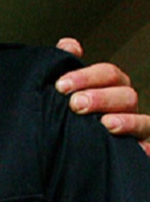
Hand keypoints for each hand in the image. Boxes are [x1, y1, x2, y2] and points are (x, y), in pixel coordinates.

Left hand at [55, 37, 149, 153]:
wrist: (63, 156)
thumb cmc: (70, 118)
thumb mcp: (65, 93)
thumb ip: (66, 68)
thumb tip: (69, 45)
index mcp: (111, 88)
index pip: (108, 74)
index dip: (86, 76)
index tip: (61, 85)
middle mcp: (127, 108)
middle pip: (126, 95)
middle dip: (101, 98)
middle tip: (75, 104)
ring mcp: (138, 131)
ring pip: (144, 121)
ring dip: (127, 121)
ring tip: (105, 124)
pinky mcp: (143, 152)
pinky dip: (147, 149)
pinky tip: (139, 150)